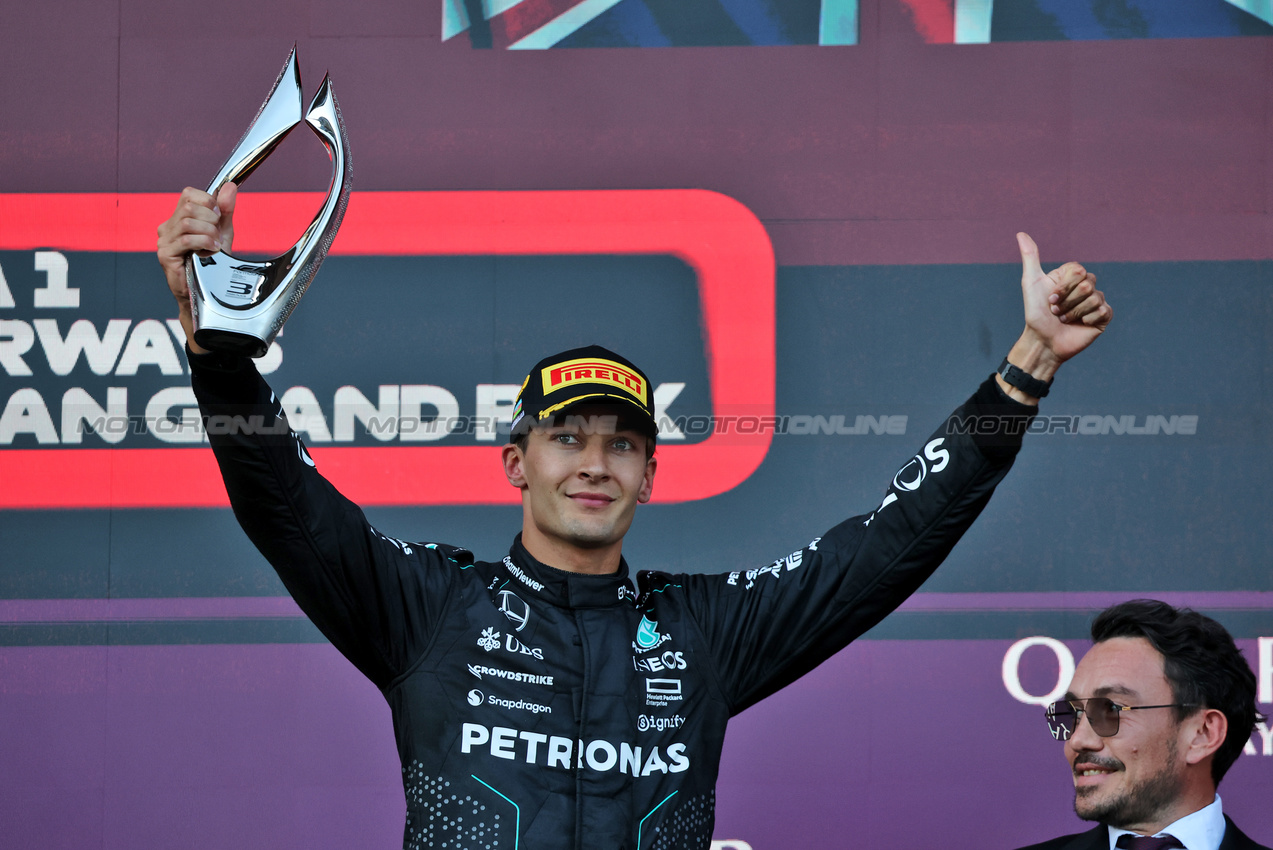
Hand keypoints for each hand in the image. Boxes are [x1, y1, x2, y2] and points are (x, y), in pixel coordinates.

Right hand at [156, 183, 236, 353]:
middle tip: (217, 236)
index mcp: (179, 218)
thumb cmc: (214, 263)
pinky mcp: (164, 255)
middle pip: (190, 206)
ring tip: (215, 245)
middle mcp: (168, 227)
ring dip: (209, 232)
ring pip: (188, 222)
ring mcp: (164, 241)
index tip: (219, 218)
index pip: (189, 194)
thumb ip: (226, 209)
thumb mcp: (223, 232)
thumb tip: (229, 185)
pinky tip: (210, 251)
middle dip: (212, 219)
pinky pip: (186, 239)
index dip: (209, 202)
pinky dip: (204, 243)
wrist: (209, 291)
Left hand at [1017, 232, 1111, 366]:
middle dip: (1067, 301)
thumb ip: (1030, 257)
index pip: (1078, 270)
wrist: (1042, 341)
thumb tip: (1020, 233)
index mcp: (1071, 276)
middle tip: (1056, 311)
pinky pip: (1103, 311)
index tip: (1050, 298)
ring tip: (1064, 320)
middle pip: (1087, 283)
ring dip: (1074, 312)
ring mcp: (1095, 301)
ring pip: (1094, 298)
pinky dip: (1087, 319)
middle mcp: (1085, 286)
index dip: (1063, 286)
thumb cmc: (1035, 314)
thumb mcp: (1031, 283)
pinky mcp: (1103, 317)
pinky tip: (1080, 325)